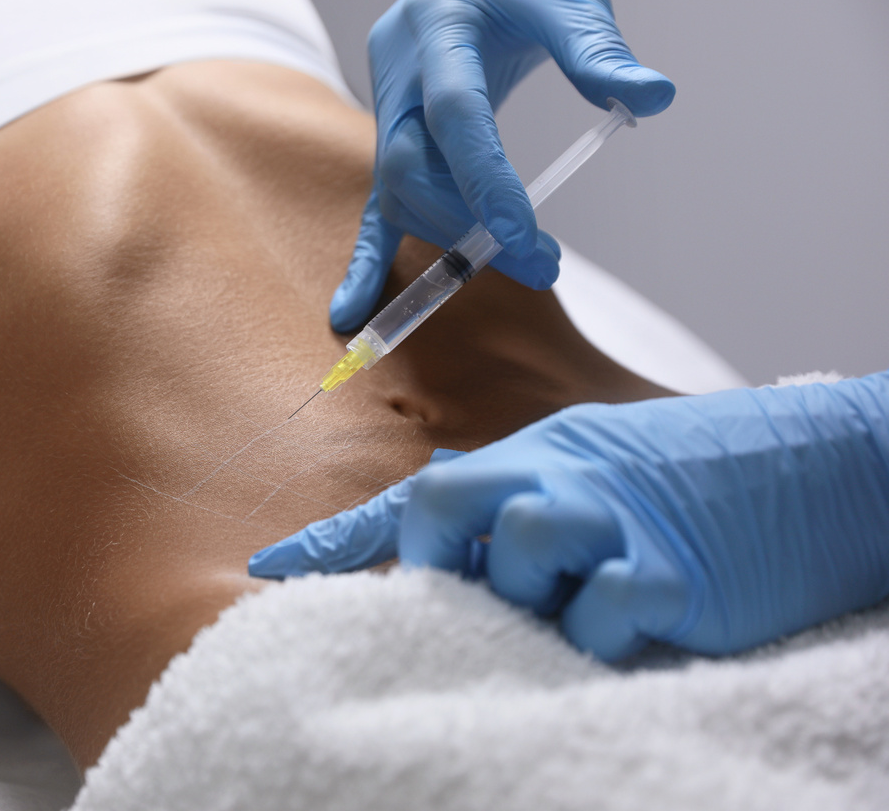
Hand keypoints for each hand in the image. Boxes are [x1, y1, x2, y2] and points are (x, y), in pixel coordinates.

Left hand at [251, 374, 888, 661]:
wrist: (823, 463)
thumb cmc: (697, 472)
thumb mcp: (593, 461)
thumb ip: (514, 487)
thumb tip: (437, 497)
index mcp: (534, 455)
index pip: (412, 499)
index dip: (334, 541)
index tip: (265, 570)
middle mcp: (559, 480)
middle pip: (442, 508)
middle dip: (438, 555)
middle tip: (471, 584)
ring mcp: (614, 525)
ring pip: (517, 559)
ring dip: (532, 594)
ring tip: (574, 597)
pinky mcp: (672, 578)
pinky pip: (598, 618)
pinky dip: (603, 634)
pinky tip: (635, 620)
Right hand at [332, 0, 674, 331]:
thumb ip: (601, 52)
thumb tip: (652, 98)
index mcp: (438, 26)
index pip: (454, 114)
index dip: (483, 179)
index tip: (523, 235)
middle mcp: (399, 68)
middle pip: (415, 165)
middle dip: (469, 224)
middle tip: (539, 263)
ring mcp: (386, 102)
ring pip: (397, 188)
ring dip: (448, 235)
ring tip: (520, 261)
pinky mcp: (392, 130)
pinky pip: (378, 199)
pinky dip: (370, 255)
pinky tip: (352, 310)